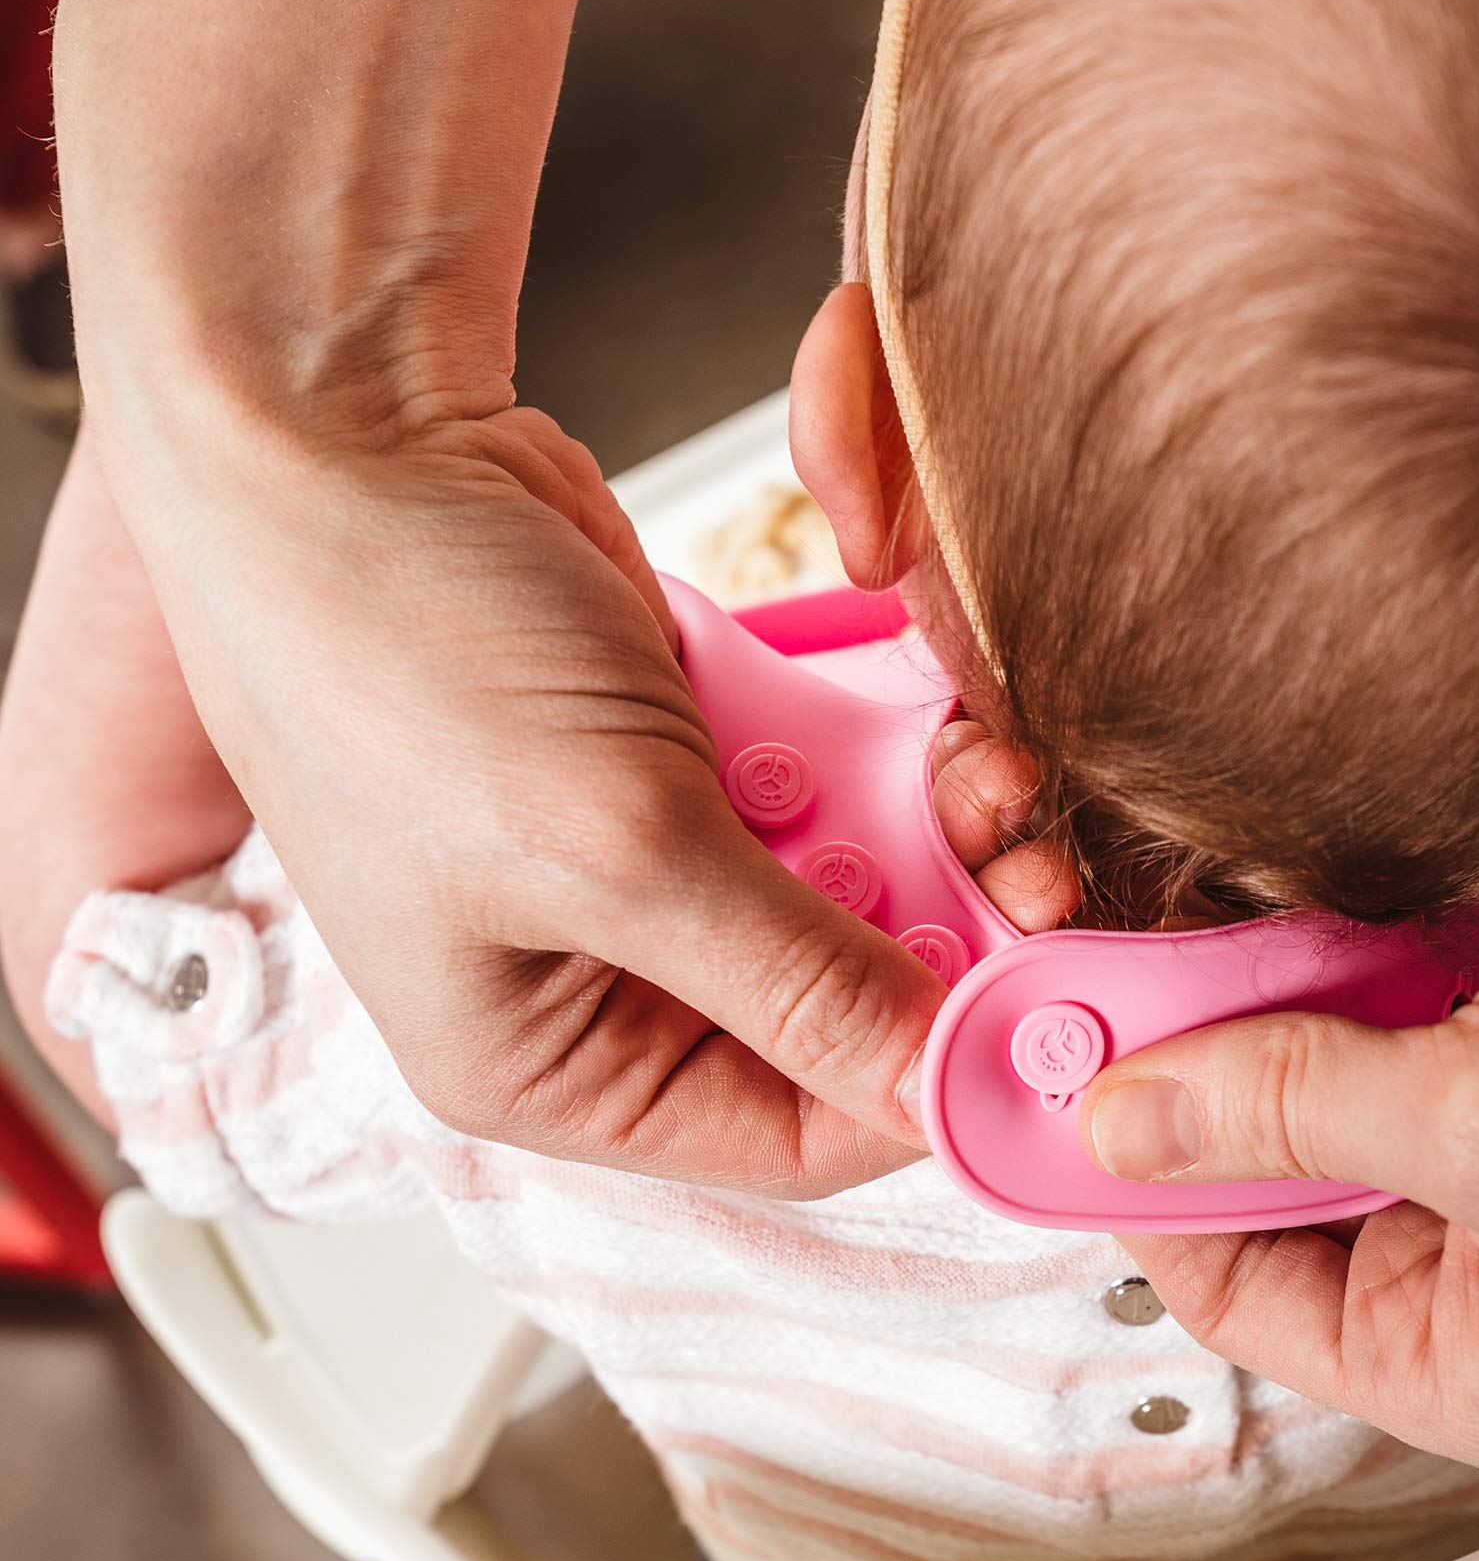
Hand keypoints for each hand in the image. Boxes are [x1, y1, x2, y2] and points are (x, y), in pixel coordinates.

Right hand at [49, 0, 1049, 1194]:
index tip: (1053, 1024)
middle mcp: (607, 985)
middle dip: (944, 948)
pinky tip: (925, 721)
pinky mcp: (691, 758)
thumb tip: (938, 1081)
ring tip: (976, 771)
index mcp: (551, 1067)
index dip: (931, 1093)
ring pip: (855, 899)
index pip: (795, 1138)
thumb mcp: (612, 845)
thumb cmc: (396, 644)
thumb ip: (795, 976)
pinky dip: (888, 760)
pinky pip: (833, 792)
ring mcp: (654, 863)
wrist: (342, 421)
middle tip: (1033, 866)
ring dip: (934, 839)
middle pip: (839, 1019)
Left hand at [1082, 822, 1478, 1469]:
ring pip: (1364, 1063)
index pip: (1228, 1286)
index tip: (1058, 1068)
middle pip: (1287, 1166)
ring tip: (1286, 901)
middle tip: (1153, 946)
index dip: (1134, 1180)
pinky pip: (1455, 994)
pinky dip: (1423, 933)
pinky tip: (1406, 876)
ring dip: (1330, 980)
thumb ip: (1283, 1107)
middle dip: (1229, 1056)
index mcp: (1467, 1361)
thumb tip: (1118, 1116)